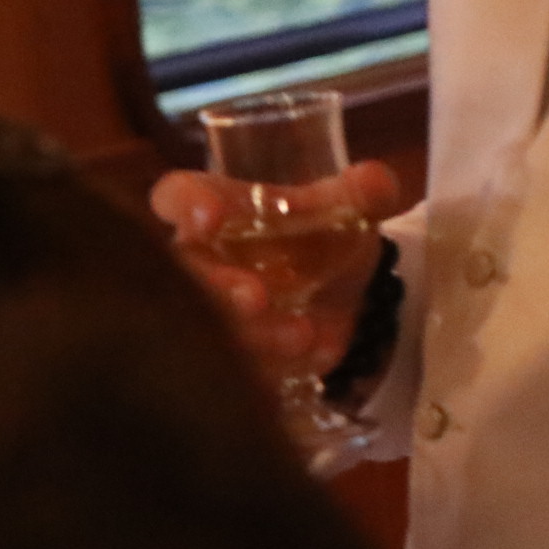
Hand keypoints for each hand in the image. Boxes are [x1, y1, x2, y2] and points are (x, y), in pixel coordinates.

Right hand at [151, 160, 406, 380]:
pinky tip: (304, 355)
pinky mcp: (220, 353)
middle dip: (214, 288)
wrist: (337, 295)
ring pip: (202, 327)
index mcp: (214, 208)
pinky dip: (269, 365)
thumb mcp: (348, 209)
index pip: (175, 196)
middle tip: (256, 298)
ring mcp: (202, 312)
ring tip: (300, 334)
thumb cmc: (320, 236)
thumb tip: (373, 182)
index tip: (210, 218)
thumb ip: (363, 193)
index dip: (184, 205)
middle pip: (179, 274)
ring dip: (249, 333)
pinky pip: (228, 366)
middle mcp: (194, 261)